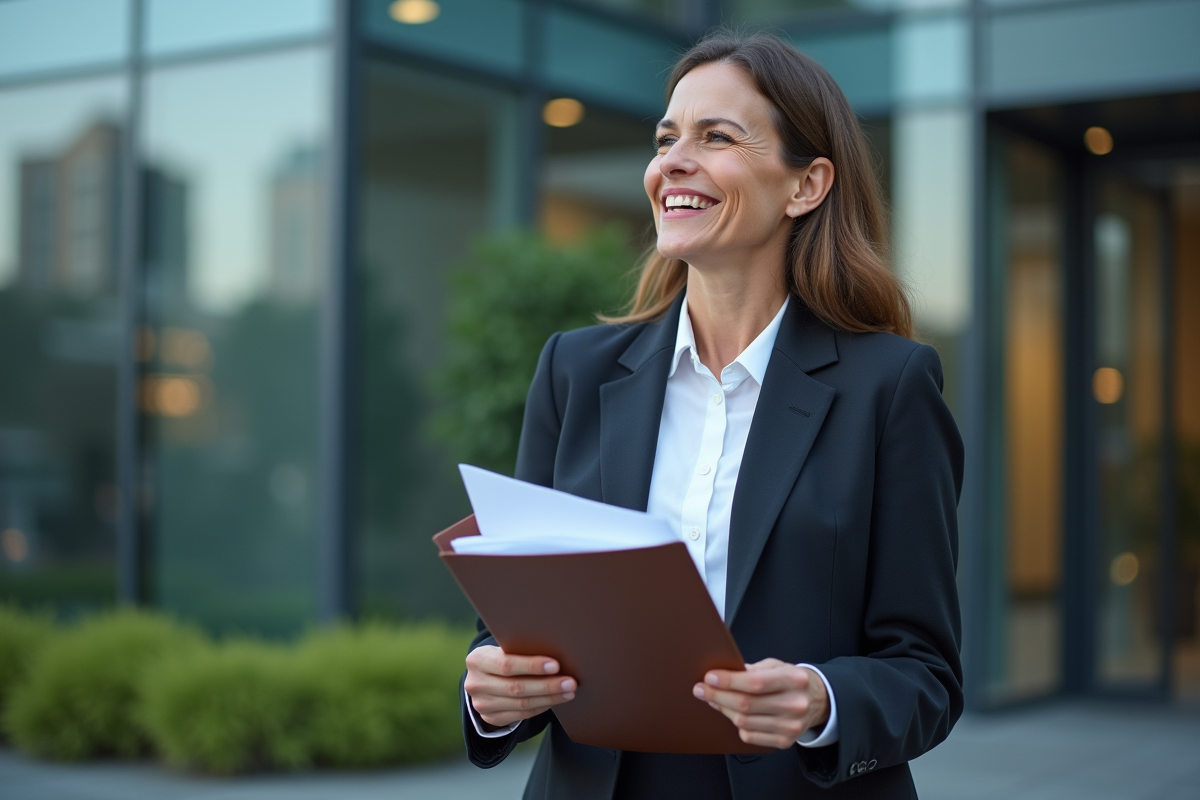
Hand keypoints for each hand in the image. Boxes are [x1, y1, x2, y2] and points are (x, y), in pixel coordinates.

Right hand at [464, 645, 577, 728]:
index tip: (556, 665)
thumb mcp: (502, 650)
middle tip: (570, 682)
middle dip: (547, 685)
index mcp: (477, 660)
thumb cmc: (501, 657)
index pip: (506, 664)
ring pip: (522, 703)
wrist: (483, 679)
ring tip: (568, 692)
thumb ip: (519, 651)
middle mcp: (476, 684)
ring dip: (549, 698)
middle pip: (516, 687)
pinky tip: (555, 700)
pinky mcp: (491, 718)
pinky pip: (522, 714)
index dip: (532, 666)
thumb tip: (557, 652)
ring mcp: (482, 704)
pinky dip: (541, 707)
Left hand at [693, 658, 828, 748]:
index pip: (756, 682)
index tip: (710, 677)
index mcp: (794, 680)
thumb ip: (752, 669)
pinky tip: (732, 713)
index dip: (729, 680)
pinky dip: (736, 725)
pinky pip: (750, 736)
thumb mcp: (777, 666)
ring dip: (723, 709)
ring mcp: (791, 726)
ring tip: (714, 699)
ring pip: (745, 722)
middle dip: (718, 695)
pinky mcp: (785, 741)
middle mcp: (795, 704)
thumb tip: (722, 673)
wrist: (818, 701)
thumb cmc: (793, 681)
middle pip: (746, 704)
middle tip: (702, 689)